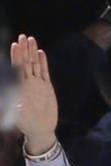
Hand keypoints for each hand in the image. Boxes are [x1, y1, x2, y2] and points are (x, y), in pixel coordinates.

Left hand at [10, 36, 57, 154]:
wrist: (40, 129)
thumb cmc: (25, 123)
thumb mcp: (16, 113)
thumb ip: (14, 103)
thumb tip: (10, 94)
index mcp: (19, 87)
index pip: (16, 68)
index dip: (16, 56)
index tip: (15, 45)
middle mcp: (27, 83)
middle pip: (25, 63)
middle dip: (24, 50)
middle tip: (23, 36)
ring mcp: (37, 84)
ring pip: (34, 65)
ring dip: (33, 52)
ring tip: (32, 40)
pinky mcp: (46, 87)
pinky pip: (44, 72)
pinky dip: (43, 63)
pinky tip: (41, 53)